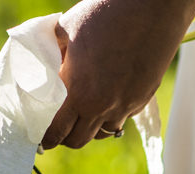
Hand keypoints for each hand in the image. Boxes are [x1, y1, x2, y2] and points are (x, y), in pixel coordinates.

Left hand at [41, 0, 194, 149]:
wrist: (152, 11)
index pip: (56, 130)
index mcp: (78, 91)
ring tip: (84, 115)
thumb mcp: (67, 28)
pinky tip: (108, 98)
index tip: (41, 137)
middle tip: (59, 128)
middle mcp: (101, 105)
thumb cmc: (107, 14)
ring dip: (90, 128)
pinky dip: (111, 115)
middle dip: (65, 138)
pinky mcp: (141, 100)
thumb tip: (43, 61)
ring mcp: (124, 106)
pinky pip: (121, 118)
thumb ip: (52, 50)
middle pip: (78, 140)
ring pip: (102, 133)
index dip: (46, 137)